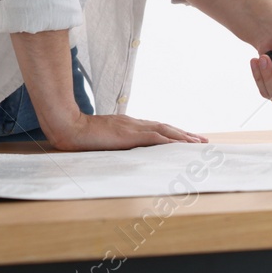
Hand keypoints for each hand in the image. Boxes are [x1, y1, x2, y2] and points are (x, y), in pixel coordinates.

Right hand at [45, 110, 206, 151]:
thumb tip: (123, 148)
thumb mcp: (103, 137)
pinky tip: (179, 145)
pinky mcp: (128, 135)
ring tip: (197, 144)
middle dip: (185, 135)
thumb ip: (115, 140)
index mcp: (129, 124)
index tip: (187, 138)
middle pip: (165, 128)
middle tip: (202, 141)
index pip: (156, 128)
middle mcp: (134, 123)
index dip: (173, 133)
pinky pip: (153, 138)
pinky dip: (168, 141)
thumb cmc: (81, 134)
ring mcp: (131, 128)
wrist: (69, 126)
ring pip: (163, 131)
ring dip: (182, 138)